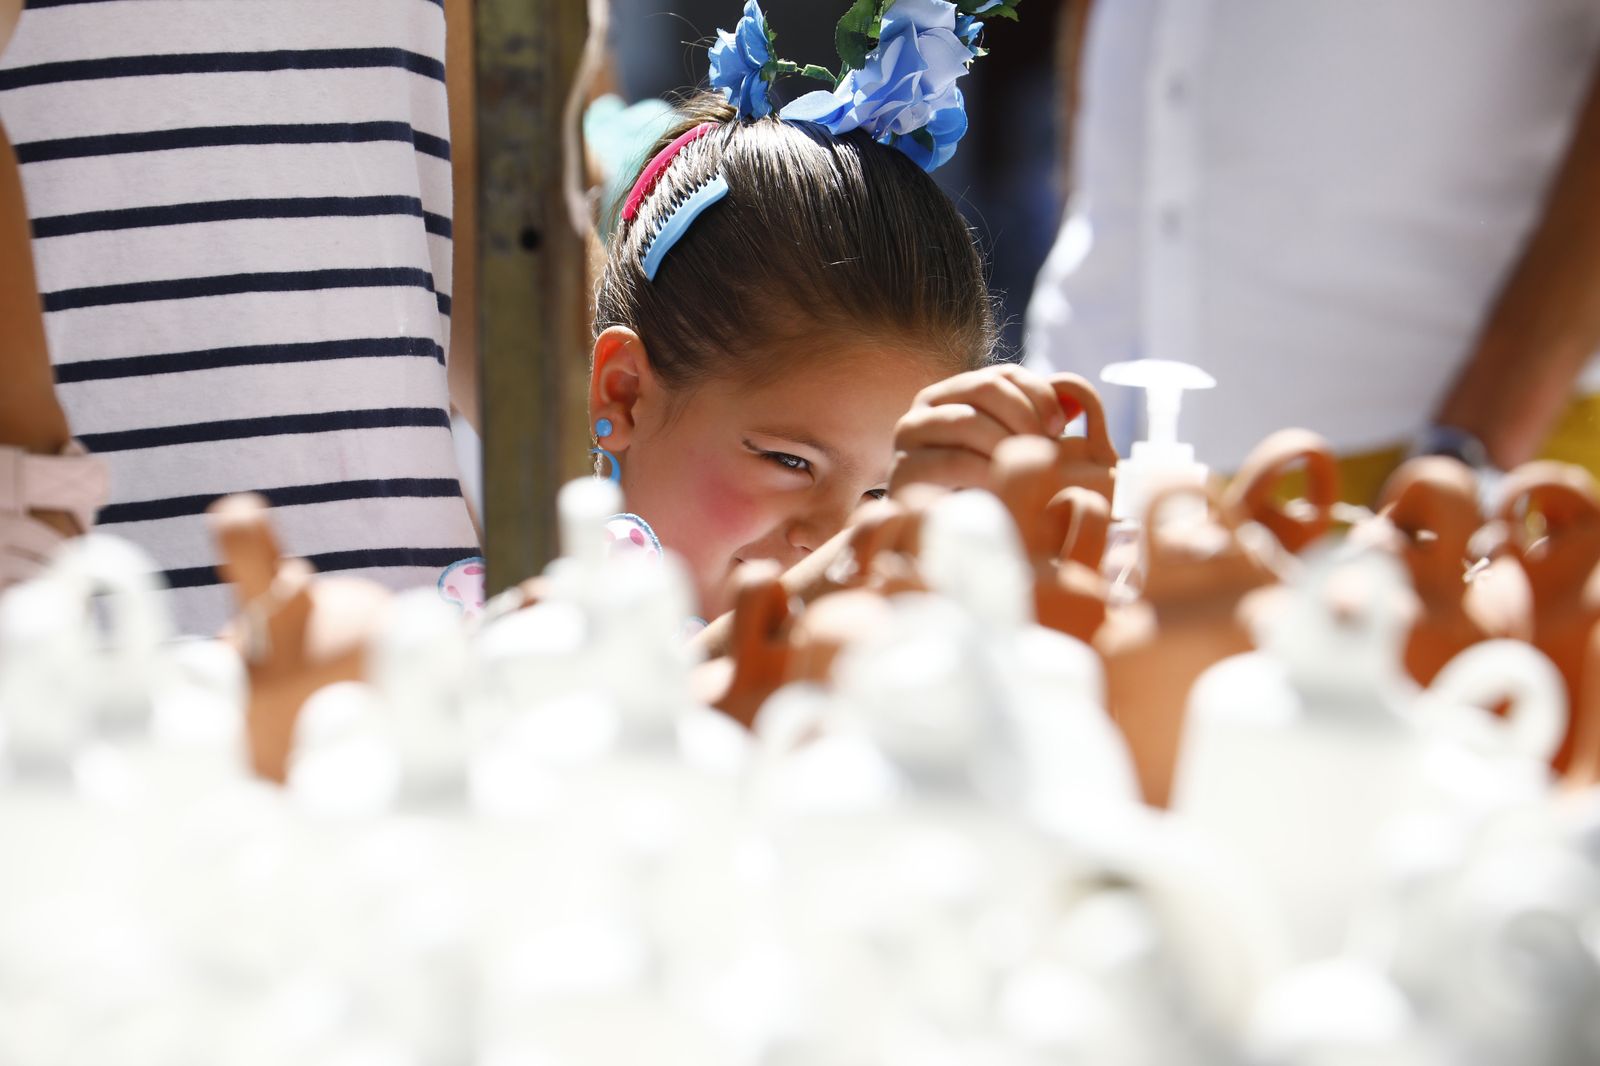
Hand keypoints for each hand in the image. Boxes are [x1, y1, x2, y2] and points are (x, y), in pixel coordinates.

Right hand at [889, 364, 1073, 495]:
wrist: (940, 540)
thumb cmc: (987, 494)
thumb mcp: (1015, 452)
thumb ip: (1041, 422)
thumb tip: (1075, 398)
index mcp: (955, 393)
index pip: (1003, 375)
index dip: (1040, 396)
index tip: (1061, 429)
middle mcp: (926, 406)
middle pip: (985, 388)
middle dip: (1025, 418)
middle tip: (1046, 453)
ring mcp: (908, 435)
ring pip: (968, 421)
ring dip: (1007, 446)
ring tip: (1026, 473)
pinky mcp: (903, 469)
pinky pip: (954, 460)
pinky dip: (988, 473)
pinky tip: (1006, 490)